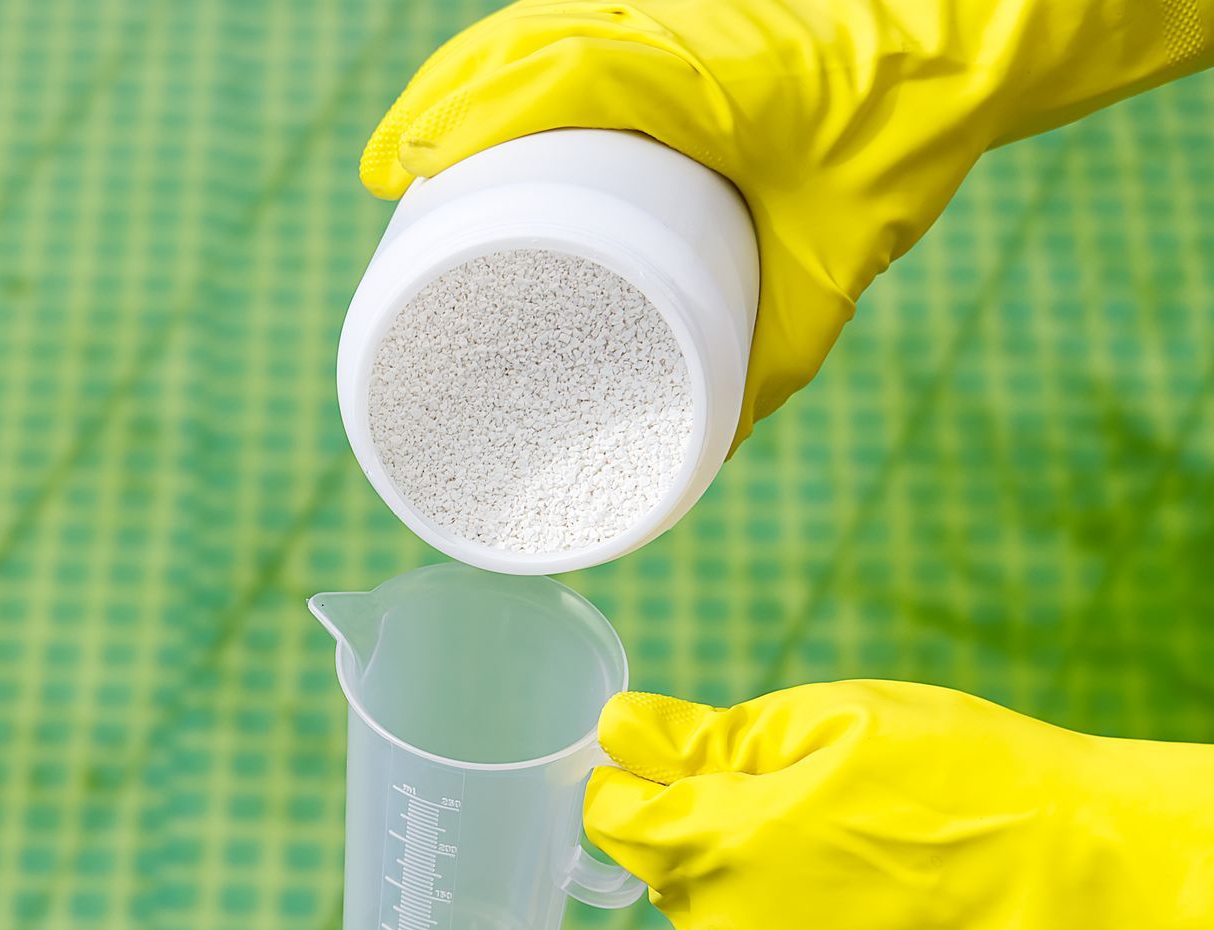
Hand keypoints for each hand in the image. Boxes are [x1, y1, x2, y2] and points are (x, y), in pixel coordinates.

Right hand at [361, 0, 1213, 441]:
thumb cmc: (908, 145)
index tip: (410, 172)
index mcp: (714, 78)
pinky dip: (521, 53)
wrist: (972, 46)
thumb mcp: (837, 267)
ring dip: (469, 72)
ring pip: (545, 17)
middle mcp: (684, 27)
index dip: (472, 112)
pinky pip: (581, 18)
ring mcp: (684, 8)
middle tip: (388, 174)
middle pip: (529, 35)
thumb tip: (697, 455)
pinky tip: (492, 97)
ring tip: (421, 143)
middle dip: (441, 98)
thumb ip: (771, 359)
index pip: (567, 68)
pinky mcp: (690, 11)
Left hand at [583, 681, 1213, 929]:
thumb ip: (708, 737)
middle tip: (795, 795)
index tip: (656, 763)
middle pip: (673, 879)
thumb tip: (619, 730)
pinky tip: (902, 907)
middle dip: (707, 836)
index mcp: (719, 843)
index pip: (612, 822)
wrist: (1091, 882)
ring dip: (770, 895)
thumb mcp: (828, 721)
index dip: (625, 784)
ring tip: (864, 852)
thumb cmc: (962, 776)